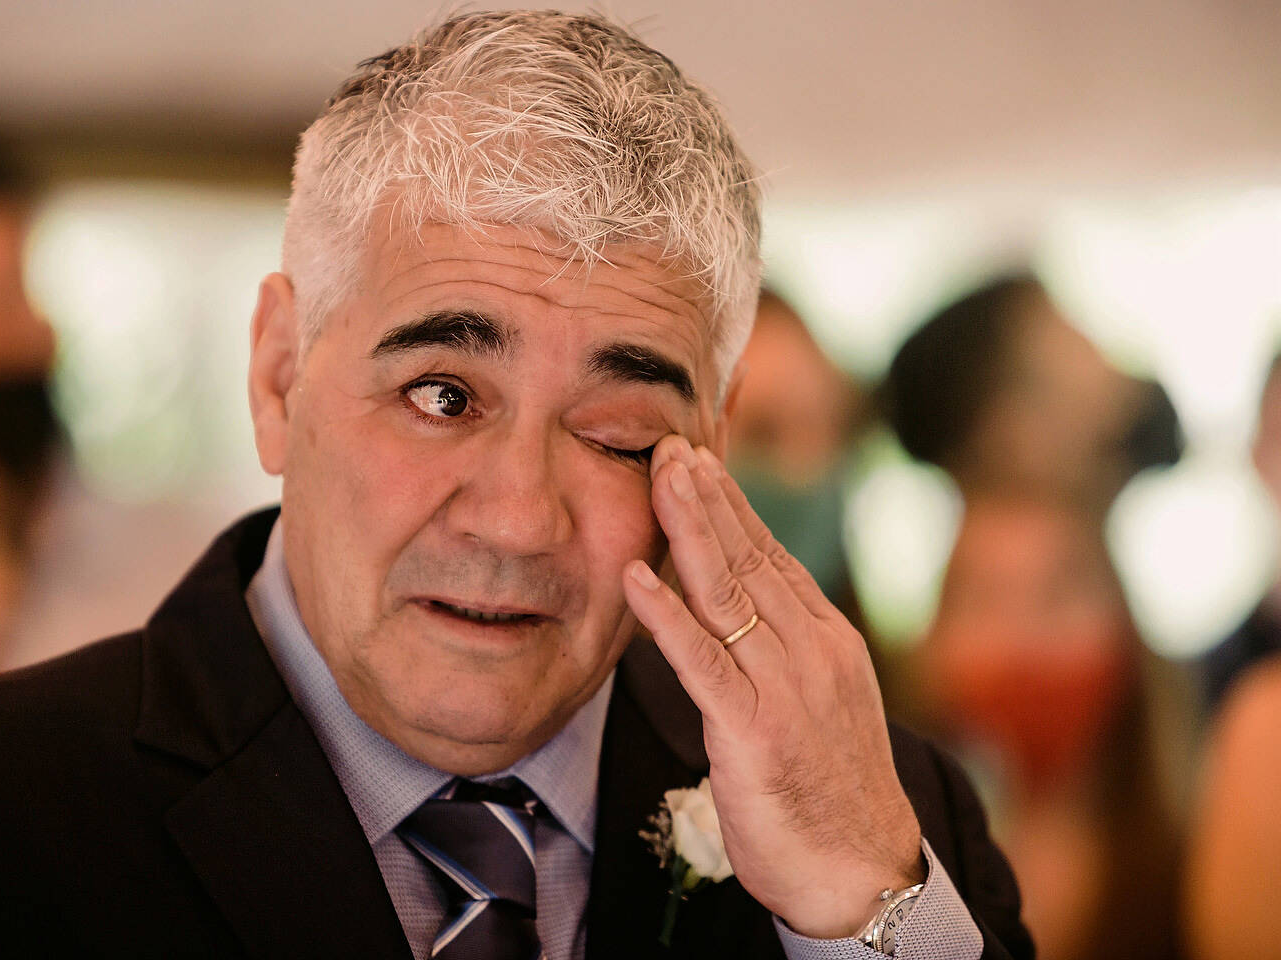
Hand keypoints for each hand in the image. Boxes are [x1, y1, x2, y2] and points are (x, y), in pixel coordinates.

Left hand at [622, 436, 923, 937]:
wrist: (864, 873)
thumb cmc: (829, 792)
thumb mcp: (814, 703)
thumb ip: (778, 651)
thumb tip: (732, 606)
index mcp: (825, 641)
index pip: (770, 556)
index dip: (729, 505)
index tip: (695, 459)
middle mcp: (811, 651)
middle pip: (749, 558)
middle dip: (704, 497)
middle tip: (668, 442)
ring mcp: (787, 689)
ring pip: (729, 593)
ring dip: (689, 530)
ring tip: (659, 477)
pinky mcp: (756, 733)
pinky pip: (705, 665)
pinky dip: (667, 618)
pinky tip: (636, 579)